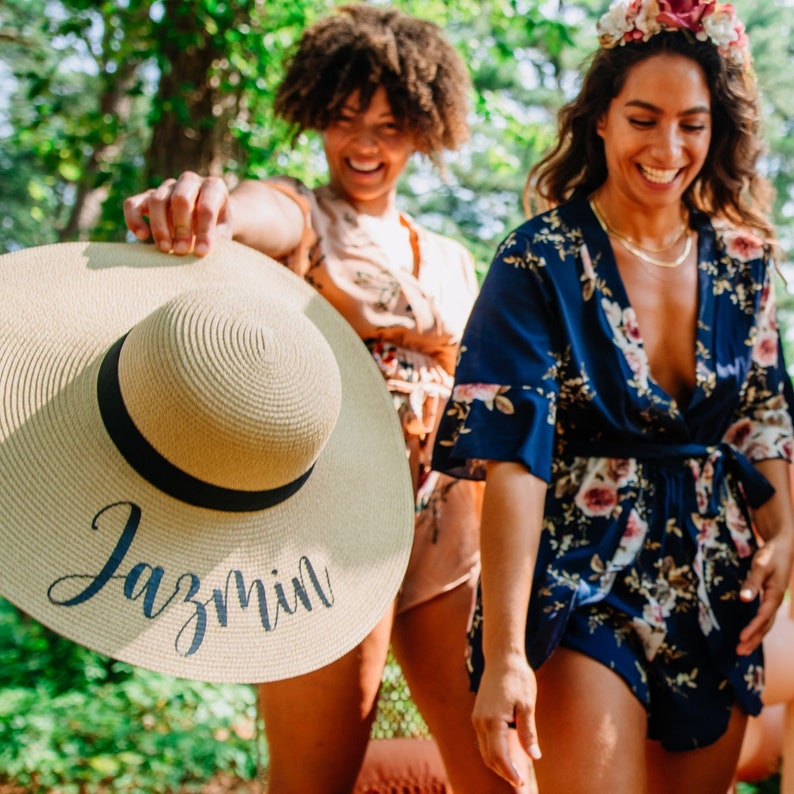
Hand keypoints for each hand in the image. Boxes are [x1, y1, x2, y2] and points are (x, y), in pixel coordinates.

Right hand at [123, 172, 232, 256]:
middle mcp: (190, 181)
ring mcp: (167, 187)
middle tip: (182, 250)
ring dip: (160, 227)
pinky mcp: (147, 196)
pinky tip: (142, 236)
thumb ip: (216, 238)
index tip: (201, 252)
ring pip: (157, 200)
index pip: (207, 206)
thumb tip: (201, 249)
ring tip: (166, 249)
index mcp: (213, 187)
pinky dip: (134, 219)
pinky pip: (133, 204)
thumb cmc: (218, 227)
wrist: (209, 220)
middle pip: (180, 199)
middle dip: (181, 227)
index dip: (204, 231)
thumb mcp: (224, 232)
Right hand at [471, 656, 540, 787]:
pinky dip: (494, 753)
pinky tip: (507, 757)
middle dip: (504, 772)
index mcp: (492, 720)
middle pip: (489, 757)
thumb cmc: (517, 679)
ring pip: (484, 751)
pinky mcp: (478, 715)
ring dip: (498, 765)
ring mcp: (477, 718)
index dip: (509, 773)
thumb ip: (528, 732)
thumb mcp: (527, 704)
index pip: (498, 756)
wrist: (502, 658)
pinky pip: (483, 741)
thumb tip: (535, 756)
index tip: (522, 783)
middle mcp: (480, 721)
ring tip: (516, 774)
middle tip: (521, 783)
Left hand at [737, 531, 793, 654]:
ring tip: (742, 649)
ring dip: (755, 637)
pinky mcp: (769, 598)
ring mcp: (773, 600)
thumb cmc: (771, 554)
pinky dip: (757, 628)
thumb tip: (743, 599)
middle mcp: (775, 601)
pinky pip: (764, 618)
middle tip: (739, 652)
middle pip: (765, 625)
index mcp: (775, 595)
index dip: (753, 628)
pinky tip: (749, 635)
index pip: (763, 617)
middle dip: (753, 639)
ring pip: (766, 624)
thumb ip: (752, 582)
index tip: (741, 638)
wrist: (782, 547)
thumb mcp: (760, 565)